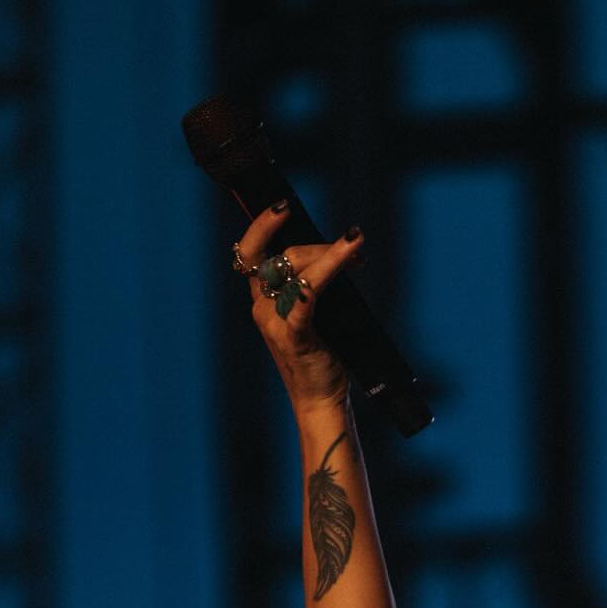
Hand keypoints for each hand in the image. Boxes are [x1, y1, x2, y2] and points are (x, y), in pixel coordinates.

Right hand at [237, 204, 366, 415]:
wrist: (321, 401)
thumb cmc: (321, 358)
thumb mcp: (314, 317)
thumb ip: (313, 288)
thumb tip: (340, 253)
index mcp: (263, 302)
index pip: (251, 253)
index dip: (262, 225)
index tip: (282, 206)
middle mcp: (263, 309)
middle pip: (283, 257)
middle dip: (320, 246)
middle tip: (353, 247)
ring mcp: (276, 324)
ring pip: (297, 272)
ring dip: (329, 255)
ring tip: (356, 249)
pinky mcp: (295, 337)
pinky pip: (307, 299)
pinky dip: (325, 276)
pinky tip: (346, 260)